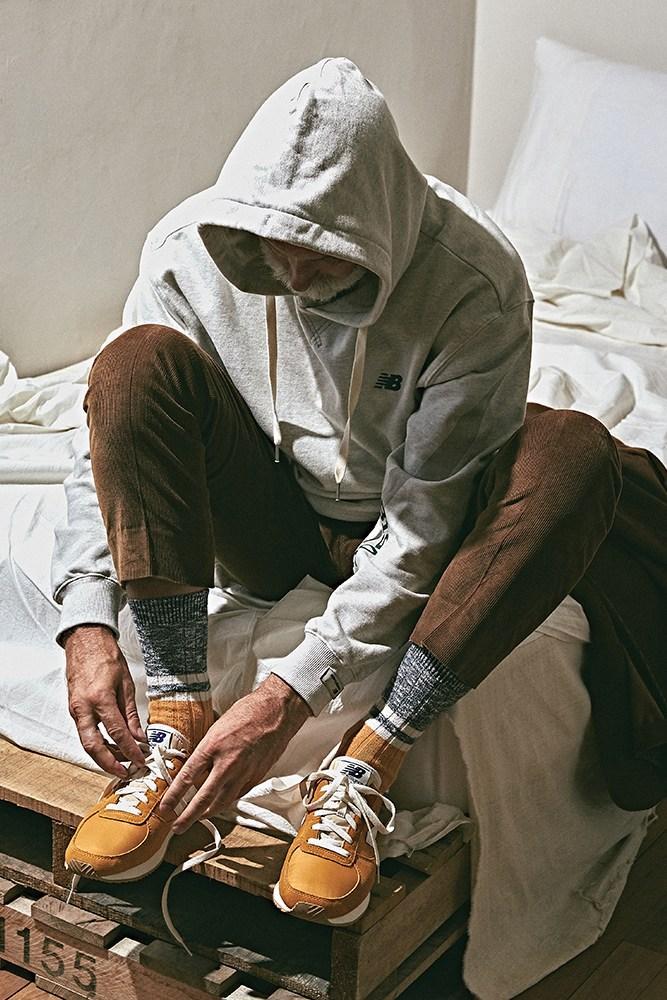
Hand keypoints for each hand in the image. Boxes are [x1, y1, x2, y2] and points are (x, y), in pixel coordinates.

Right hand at [64, 625, 146, 775]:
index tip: (140, 761)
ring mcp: (75, 709)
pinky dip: (98, 743)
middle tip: (125, 773)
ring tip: (122, 763)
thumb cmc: (106, 657)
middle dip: (109, 763)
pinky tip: (111, 747)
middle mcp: (83, 707)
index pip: (117, 733)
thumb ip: (132, 714)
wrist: (85, 642)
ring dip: (103, 755)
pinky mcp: (73, 709)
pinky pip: (85, 732)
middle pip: (93, 746)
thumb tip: (140, 736)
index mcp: (99, 698)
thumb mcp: (126, 684)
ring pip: (87, 741)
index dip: (129, 750)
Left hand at [159, 674, 311, 833]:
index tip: (165, 807)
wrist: (277, 712)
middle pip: (203, 798)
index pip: (187, 777)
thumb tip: (195, 764)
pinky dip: (227, 801)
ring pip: (222, 802)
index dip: (173, 796)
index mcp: (213, 746)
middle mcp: (227, 763)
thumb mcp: (217, 726)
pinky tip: (221, 802)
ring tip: (197, 818)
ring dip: (208, 813)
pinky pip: (238, 795)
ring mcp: (244, 772)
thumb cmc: (248, 712)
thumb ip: (206, 748)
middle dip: (188, 816)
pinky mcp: (257, 776)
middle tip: (177, 826)